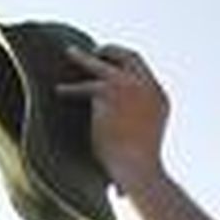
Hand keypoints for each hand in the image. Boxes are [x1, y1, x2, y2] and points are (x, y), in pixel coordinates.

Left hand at [58, 45, 168, 191]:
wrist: (137, 168)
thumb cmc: (139, 168)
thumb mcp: (143, 143)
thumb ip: (135, 130)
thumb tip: (120, 148)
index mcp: (159, 98)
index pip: (144, 74)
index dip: (128, 68)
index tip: (115, 67)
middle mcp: (147, 87)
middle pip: (129, 57)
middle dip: (112, 51)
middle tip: (98, 52)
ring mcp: (128, 85)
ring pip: (103, 64)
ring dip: (85, 58)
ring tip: (71, 53)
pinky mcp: (108, 91)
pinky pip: (84, 87)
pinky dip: (71, 89)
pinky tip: (60, 91)